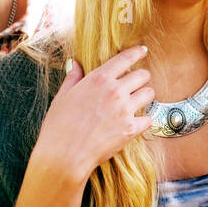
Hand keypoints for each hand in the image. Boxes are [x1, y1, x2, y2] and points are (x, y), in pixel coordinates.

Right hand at [30, 45, 154, 185]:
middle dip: (141, 78)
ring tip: (136, 102)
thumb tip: (74, 63)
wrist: (64, 155)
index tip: (142, 51)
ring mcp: (125, 110)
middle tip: (135, 84)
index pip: (125, 58)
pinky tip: (136, 121)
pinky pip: (149, 118)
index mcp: (98, 79)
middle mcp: (115, 91)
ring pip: (149, 94)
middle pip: (143, 75)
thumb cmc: (58, 126)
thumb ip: (73, 78)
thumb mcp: (62, 97)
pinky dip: (144, 119)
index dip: (137, 53)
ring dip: (144, 96)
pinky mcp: (131, 129)